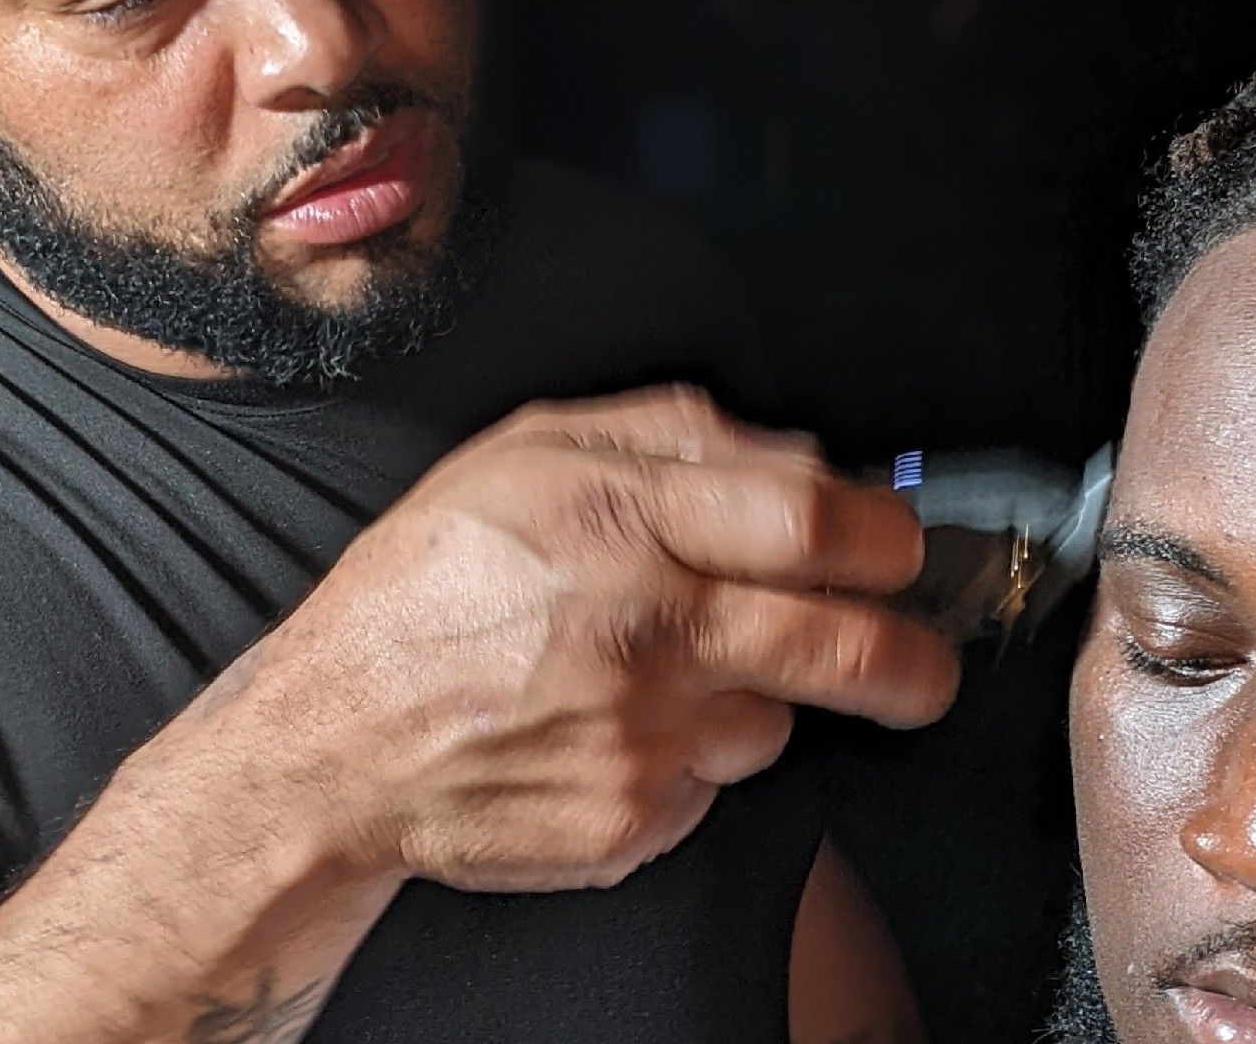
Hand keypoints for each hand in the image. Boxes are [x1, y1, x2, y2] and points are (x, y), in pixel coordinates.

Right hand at [189, 388, 960, 893]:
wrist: (333, 743)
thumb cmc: (428, 584)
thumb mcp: (529, 450)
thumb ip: (675, 431)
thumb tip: (803, 454)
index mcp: (622, 518)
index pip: (813, 521)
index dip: (885, 535)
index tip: (898, 546)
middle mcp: (643, 630)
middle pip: (842, 646)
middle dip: (910, 656)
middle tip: (922, 659)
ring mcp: (641, 739)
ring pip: (776, 722)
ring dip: (756, 700)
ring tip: (666, 675)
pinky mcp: (631, 823)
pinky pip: (710, 787)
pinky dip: (687, 760)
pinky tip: (614, 730)